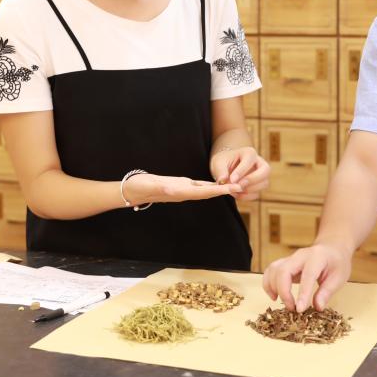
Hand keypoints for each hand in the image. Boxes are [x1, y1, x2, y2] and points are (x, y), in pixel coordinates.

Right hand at [121, 172, 241, 206]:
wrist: (133, 190)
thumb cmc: (141, 186)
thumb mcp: (151, 185)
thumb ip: (162, 187)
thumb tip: (172, 189)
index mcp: (180, 192)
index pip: (203, 192)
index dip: (219, 190)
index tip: (232, 189)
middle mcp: (185, 193)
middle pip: (209, 192)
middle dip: (225, 190)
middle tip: (242, 186)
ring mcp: (184, 190)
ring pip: (206, 190)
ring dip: (220, 189)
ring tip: (235, 185)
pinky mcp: (181, 186)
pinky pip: (199, 186)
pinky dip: (210, 185)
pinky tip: (218, 184)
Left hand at [210, 146, 269, 200]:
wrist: (226, 166)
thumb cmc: (223, 162)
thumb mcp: (218, 163)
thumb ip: (221, 171)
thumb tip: (222, 181)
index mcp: (249, 152)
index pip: (250, 160)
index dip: (242, 171)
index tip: (232, 180)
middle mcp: (259, 162)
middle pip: (266, 171)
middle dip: (253, 180)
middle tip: (239, 186)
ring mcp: (261, 175)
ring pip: (264, 183)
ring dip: (249, 190)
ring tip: (234, 190)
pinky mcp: (258, 186)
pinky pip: (257, 194)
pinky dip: (247, 196)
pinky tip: (236, 194)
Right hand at [262, 243, 351, 312]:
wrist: (331, 248)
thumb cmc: (336, 263)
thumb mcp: (339, 277)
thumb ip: (327, 291)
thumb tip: (317, 307)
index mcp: (317, 258)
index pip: (307, 275)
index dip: (302, 293)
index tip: (299, 310)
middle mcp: (300, 256)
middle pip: (284, 271)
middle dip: (284, 292)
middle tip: (292, 308)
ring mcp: (290, 258)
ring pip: (274, 270)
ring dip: (274, 288)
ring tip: (284, 303)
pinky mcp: (284, 263)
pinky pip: (270, 271)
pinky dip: (268, 284)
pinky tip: (274, 296)